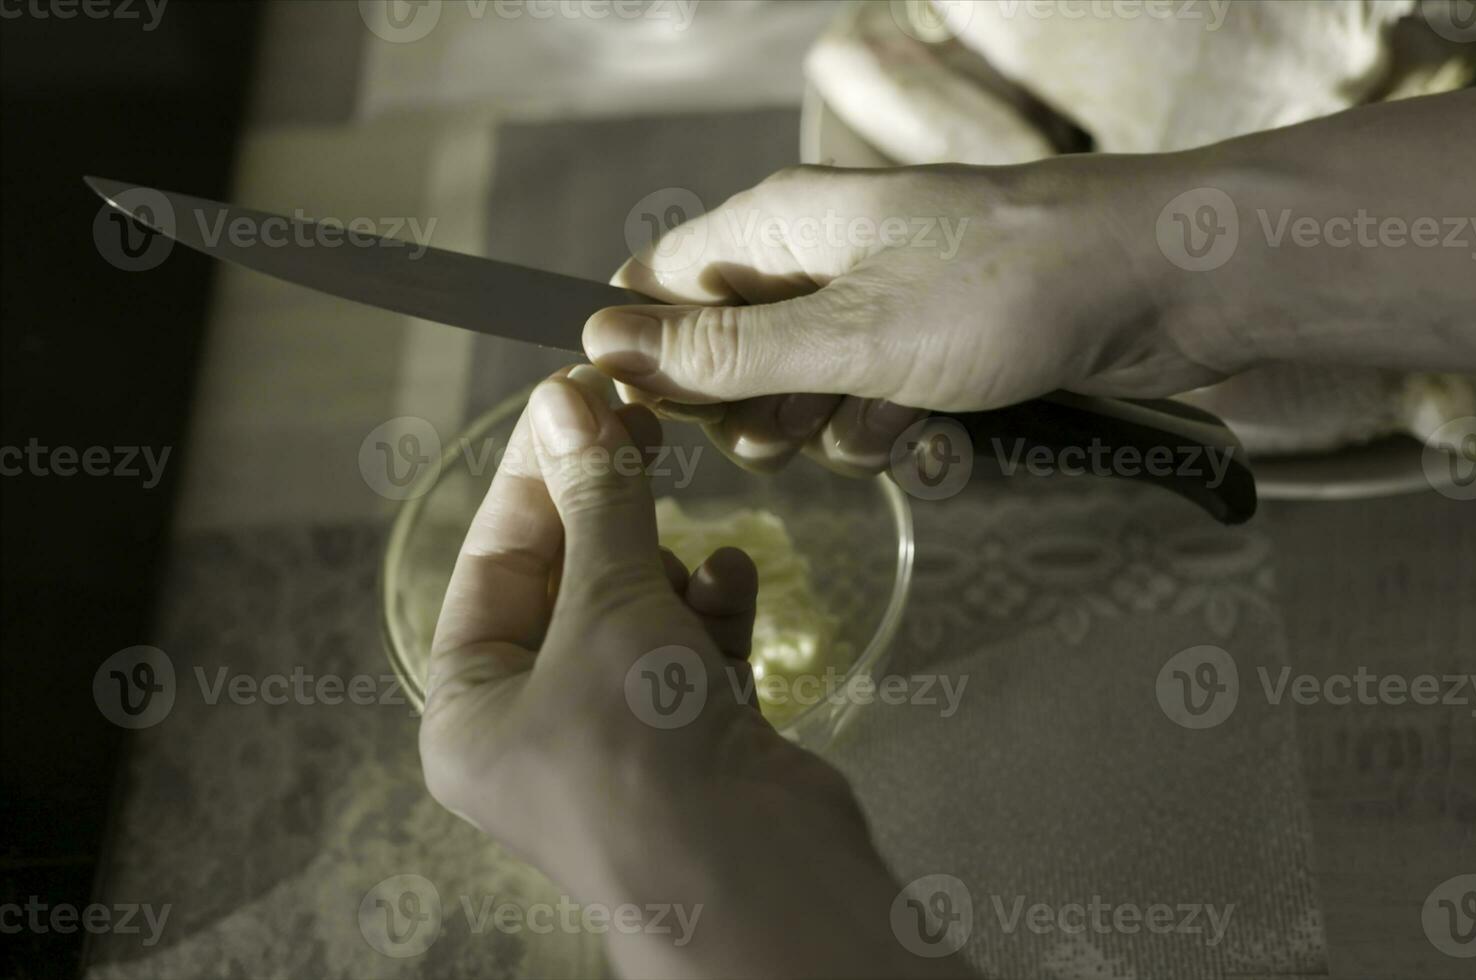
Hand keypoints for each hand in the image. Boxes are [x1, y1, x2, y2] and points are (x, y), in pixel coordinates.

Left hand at [418, 366, 971, 978]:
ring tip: (695, 539)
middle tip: (645, 424)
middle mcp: (538, 726)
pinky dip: (713, 610)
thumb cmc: (645, 759)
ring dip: (669, 566)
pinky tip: (733, 582)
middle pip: (567, 583)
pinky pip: (695, 649)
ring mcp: (621, 735)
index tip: (576, 398)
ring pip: (638, 612)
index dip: (535, 476)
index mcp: (472, 711)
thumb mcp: (608, 608)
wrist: (754, 880)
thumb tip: (569, 402)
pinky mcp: (696, 739)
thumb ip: (598, 503)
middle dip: (609, 511)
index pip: (492, 564)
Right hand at [584, 160, 1241, 474]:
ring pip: (809, 395)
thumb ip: (726, 353)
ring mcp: (886, 304)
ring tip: (899, 421)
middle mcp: (824, 257)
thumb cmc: (1009, 287)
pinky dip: (904, 434)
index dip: (650, 360)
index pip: (660, 285)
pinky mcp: (940, 348)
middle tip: (797, 432)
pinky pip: (881, 408)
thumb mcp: (851, 335)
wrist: (1165, 285)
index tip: (664, 423)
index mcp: (783, 224)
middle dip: (758, 414)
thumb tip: (601, 344)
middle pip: (732, 354)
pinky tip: (946, 437)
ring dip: (842, 432)